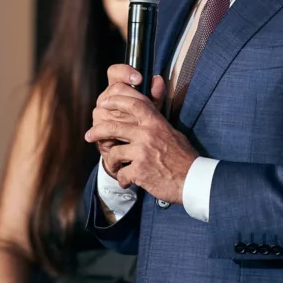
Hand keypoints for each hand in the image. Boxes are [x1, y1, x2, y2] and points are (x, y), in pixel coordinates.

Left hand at [86, 64, 197, 204]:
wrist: (193, 180)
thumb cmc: (184, 157)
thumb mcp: (173, 133)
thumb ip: (157, 122)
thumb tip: (149, 112)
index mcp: (156, 123)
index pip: (133, 103)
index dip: (115, 100)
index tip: (104, 102)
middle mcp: (147, 134)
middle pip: (113, 126)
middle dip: (97, 131)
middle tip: (88, 136)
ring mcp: (142, 152)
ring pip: (114, 152)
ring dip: (112, 162)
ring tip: (115, 167)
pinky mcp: (140, 171)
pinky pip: (122, 174)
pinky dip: (123, 180)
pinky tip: (128, 182)